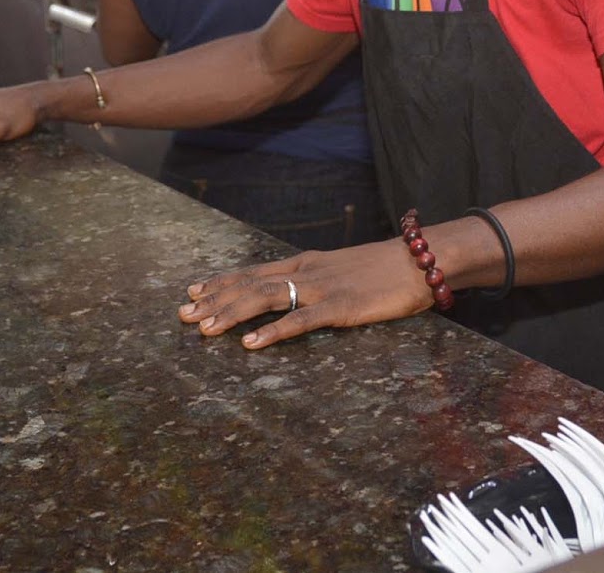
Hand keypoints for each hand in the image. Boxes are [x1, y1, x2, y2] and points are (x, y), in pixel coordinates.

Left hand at [177, 239, 430, 348]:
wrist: (420, 260)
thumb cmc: (384, 268)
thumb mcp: (340, 268)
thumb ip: (316, 278)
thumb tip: (294, 291)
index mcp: (304, 263)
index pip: (253, 271)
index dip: (221, 281)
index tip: (193, 290)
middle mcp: (304, 272)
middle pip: (249, 285)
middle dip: (214, 300)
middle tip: (183, 314)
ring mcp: (320, 289)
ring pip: (264, 299)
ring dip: (230, 313)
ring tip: (203, 328)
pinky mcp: (339, 308)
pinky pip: (298, 321)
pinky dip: (270, 332)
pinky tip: (249, 343)